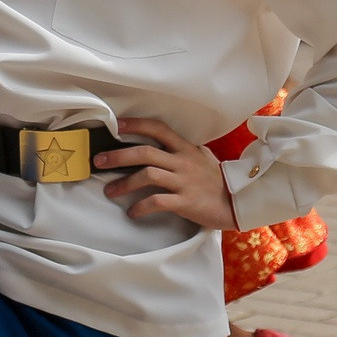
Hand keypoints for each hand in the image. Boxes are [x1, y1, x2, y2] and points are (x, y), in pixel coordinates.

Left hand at [95, 118, 237, 229]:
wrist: (238, 202)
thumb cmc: (216, 180)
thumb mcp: (202, 157)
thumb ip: (183, 149)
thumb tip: (165, 142)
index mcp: (185, 148)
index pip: (157, 128)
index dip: (135, 125)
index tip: (115, 126)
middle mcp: (182, 161)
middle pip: (145, 152)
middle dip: (118, 156)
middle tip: (99, 161)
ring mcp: (183, 181)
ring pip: (148, 175)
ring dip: (124, 183)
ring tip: (109, 191)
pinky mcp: (185, 202)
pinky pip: (158, 201)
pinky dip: (141, 206)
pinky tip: (132, 212)